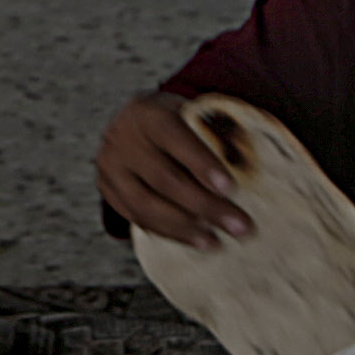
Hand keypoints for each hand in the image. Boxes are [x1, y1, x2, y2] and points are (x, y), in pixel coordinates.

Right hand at [96, 92, 249, 248]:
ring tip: (217, 242)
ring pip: (146, 205)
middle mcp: (121, 138)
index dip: (201, 163)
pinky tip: (196, 241)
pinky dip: (169, 233)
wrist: (138, 125)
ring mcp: (110, 167)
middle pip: (164, 179)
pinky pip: (138, 218)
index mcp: (146, 112)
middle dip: (205, 206)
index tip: (231, 189)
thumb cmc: (180, 122)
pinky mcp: (108, 190)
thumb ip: (217, 133)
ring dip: (186, 228)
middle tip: (240, 227)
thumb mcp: (196, 114)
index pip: (173, 137)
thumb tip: (246, 164)